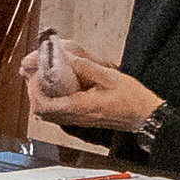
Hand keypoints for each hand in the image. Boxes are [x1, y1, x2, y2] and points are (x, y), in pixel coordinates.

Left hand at [36, 45, 158, 132]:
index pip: (44, 105)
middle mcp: (76, 117)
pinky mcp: (83, 120)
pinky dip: (53, 102)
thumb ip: (86, 67)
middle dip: (35, 93)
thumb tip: (67, 58)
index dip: (34, 91)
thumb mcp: (109, 76)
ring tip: (45, 80)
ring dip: (43, 98)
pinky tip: (60, 88)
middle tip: (37, 75)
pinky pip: (60, 114)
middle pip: (42, 112)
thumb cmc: (131, 99)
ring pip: (49, 115)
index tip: (35, 75)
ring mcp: (79, 121)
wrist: (145, 116)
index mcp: (79, 107)